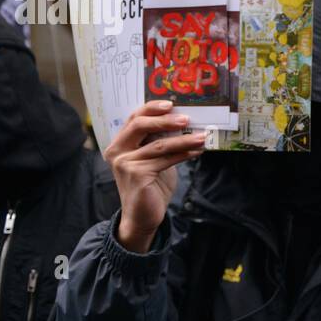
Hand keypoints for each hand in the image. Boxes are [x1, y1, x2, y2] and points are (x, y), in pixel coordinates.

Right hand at [106, 101, 205, 251]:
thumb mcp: (154, 159)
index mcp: (119, 144)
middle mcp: (117, 151)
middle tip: (186, 118)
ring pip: (159, 144)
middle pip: (140, 125)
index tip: (171, 103)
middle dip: (165, 119)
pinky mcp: (137, 175)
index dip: (151, 108)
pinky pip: (165, 159)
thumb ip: (159, 141)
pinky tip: (197, 152)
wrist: (142, 217)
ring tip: (202, 137)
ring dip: (184, 140)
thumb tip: (182, 123)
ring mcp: (125, 163)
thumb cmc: (150, 186)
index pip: (134, 118)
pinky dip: (184, 154)